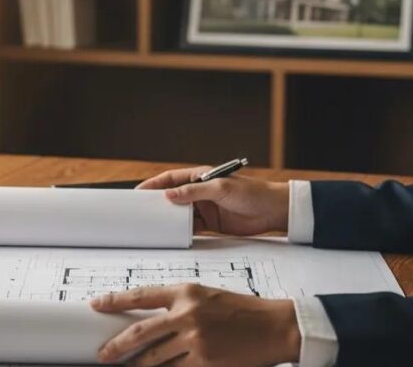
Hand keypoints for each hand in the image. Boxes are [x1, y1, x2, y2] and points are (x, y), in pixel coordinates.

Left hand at [91, 284, 300, 366]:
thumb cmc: (240, 311)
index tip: (97, 304)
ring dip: (138, 365)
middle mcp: (188, 314)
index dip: (114, 300)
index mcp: (186, 292)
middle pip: (140, 333)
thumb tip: (145, 319)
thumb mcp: (205, 296)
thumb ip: (176, 304)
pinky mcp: (205, 363)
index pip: (141, 295)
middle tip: (103, 354)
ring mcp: (196, 341)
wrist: (275, 327)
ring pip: (154, 358)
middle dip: (117, 345)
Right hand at [137, 166, 288, 234]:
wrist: (273, 211)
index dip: (153, 185)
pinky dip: (181, 232)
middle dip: (156, 204)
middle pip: (172, 197)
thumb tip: (168, 195)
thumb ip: (194, 191)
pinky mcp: (211, 224)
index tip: (138, 192)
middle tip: (140, 212)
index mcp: (200, 177)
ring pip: (179, 214)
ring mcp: (204, 208)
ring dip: (168, 220)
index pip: (170, 179)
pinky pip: (190, 228)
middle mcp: (199, 192)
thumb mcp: (220, 188)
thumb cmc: (251, 192)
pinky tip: (172, 236)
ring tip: (152, 226)